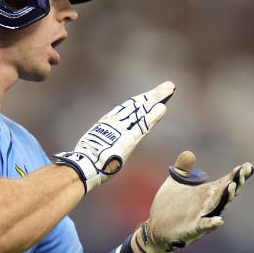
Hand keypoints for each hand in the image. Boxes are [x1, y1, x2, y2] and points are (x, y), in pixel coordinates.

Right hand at [54, 81, 174, 192]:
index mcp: (107, 124)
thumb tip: (103, 147)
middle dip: (153, 95)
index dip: (140, 101)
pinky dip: (153, 116)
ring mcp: (122, 129)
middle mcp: (116, 123)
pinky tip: (162, 108)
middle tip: (167, 86)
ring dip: (156, 99)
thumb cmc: (88, 162)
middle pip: (138, 105)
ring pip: (142, 110)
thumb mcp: (95, 147)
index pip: (127, 109)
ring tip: (169, 89)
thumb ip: (104, 143)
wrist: (84, 166)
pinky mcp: (129, 139)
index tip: (149, 95)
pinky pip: (143, 125)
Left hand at [136, 150, 253, 252]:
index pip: (226, 182)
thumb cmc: (168, 206)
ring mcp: (202, 217)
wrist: (155, 229)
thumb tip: (188, 153)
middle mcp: (208, 205)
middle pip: (225, 193)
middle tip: (243, 171)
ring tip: (232, 185)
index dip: (237, 175)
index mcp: (206, 193)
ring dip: (225, 197)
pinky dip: (212, 223)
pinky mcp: (192, 229)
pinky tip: (219, 220)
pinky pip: (204, 226)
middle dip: (235, 182)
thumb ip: (182, 170)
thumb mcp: (174, 184)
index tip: (248, 166)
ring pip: (217, 206)